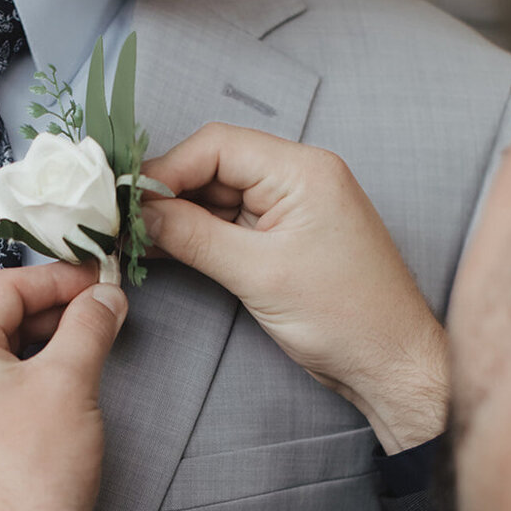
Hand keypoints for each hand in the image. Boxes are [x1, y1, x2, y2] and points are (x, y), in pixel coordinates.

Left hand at [0, 264, 127, 510]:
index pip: (5, 288)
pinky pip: (4, 386)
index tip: (101, 280)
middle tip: (106, 308)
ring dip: (52, 341)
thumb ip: (89, 326)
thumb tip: (105, 297)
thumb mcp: (70, 381)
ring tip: (98, 340)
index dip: (58, 278)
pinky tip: (76, 378)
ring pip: (6, 352)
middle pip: (2, 317)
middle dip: (57, 309)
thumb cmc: (34, 472)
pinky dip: (39, 373)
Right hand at [143, 125, 447, 453]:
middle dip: (164, 194)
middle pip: (212, 166)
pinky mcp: (283, 240)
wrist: (391, 365)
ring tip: (130, 239)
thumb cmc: (347, 319)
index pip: (216, 145)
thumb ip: (193, 236)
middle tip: (118, 222)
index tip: (125, 201)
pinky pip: (229, 225)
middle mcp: (298, 178)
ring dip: (175, 218)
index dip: (164, 170)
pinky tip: (160, 250)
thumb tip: (140, 213)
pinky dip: (195, 236)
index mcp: (303, 170)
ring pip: (216, 197)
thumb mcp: (259, 274)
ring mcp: (291, 209)